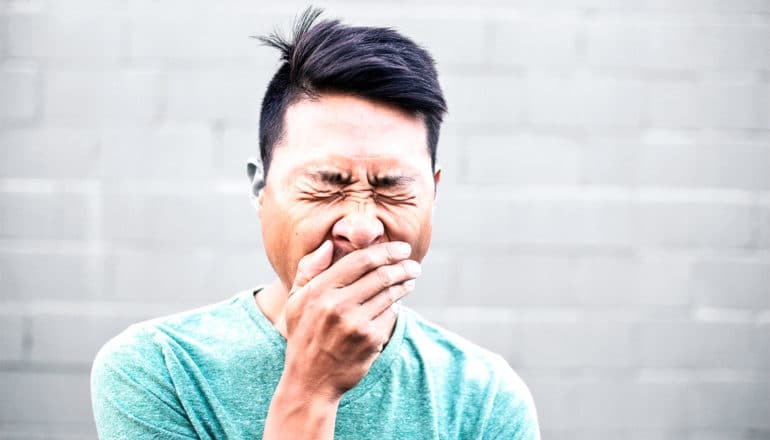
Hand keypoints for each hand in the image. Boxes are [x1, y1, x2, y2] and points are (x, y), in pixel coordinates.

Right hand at [282, 240, 420, 400]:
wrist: (310, 380)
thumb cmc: (304, 334)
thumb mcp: (295, 300)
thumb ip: (309, 268)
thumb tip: (330, 244)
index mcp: (319, 290)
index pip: (361, 260)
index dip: (386, 251)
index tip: (402, 248)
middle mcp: (338, 306)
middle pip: (381, 275)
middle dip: (403, 266)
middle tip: (414, 264)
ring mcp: (356, 324)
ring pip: (390, 294)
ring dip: (405, 283)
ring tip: (411, 278)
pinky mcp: (371, 340)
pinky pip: (391, 315)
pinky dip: (397, 305)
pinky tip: (398, 301)